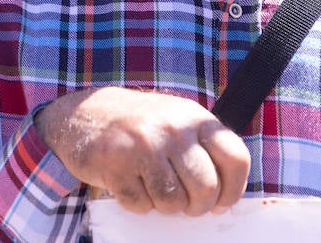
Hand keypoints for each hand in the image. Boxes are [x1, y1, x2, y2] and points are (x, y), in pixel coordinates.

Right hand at [34, 87, 249, 215]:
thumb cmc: (140, 125)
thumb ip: (203, 150)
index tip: (221, 202)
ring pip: (173, 202)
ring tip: (155, 189)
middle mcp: (172, 128)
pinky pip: (141, 205)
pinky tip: (131, 183)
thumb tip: (224, 198)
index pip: (235, 158)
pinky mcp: (116, 164)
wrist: (85, 113)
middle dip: (198, 206)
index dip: (233, 190)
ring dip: (166, 206)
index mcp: (194, 117)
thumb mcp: (177, 122)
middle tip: (187, 204)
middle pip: (206, 188)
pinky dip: (138, 203)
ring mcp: (144, 145)